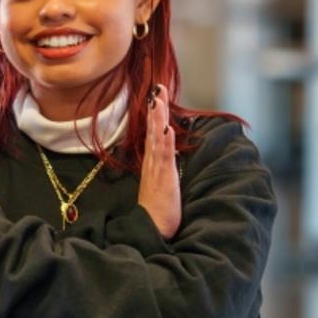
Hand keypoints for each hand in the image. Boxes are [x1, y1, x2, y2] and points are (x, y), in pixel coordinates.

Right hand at [136, 84, 181, 238]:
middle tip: (157, 88)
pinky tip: (166, 128)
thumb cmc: (157, 211)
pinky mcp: (164, 177)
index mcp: (152, 163)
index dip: (155, 115)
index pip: (154, 133)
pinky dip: (165, 141)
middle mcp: (152, 162)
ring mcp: (157, 169)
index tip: (156, 97)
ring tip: (158, 100)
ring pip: (157, 138)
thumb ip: (160, 168)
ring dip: (158, 119)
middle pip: (154, 130)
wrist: (151, 228)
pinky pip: (164, 156)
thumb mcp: (159, 185)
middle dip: (156, 109)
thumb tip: (165, 152)